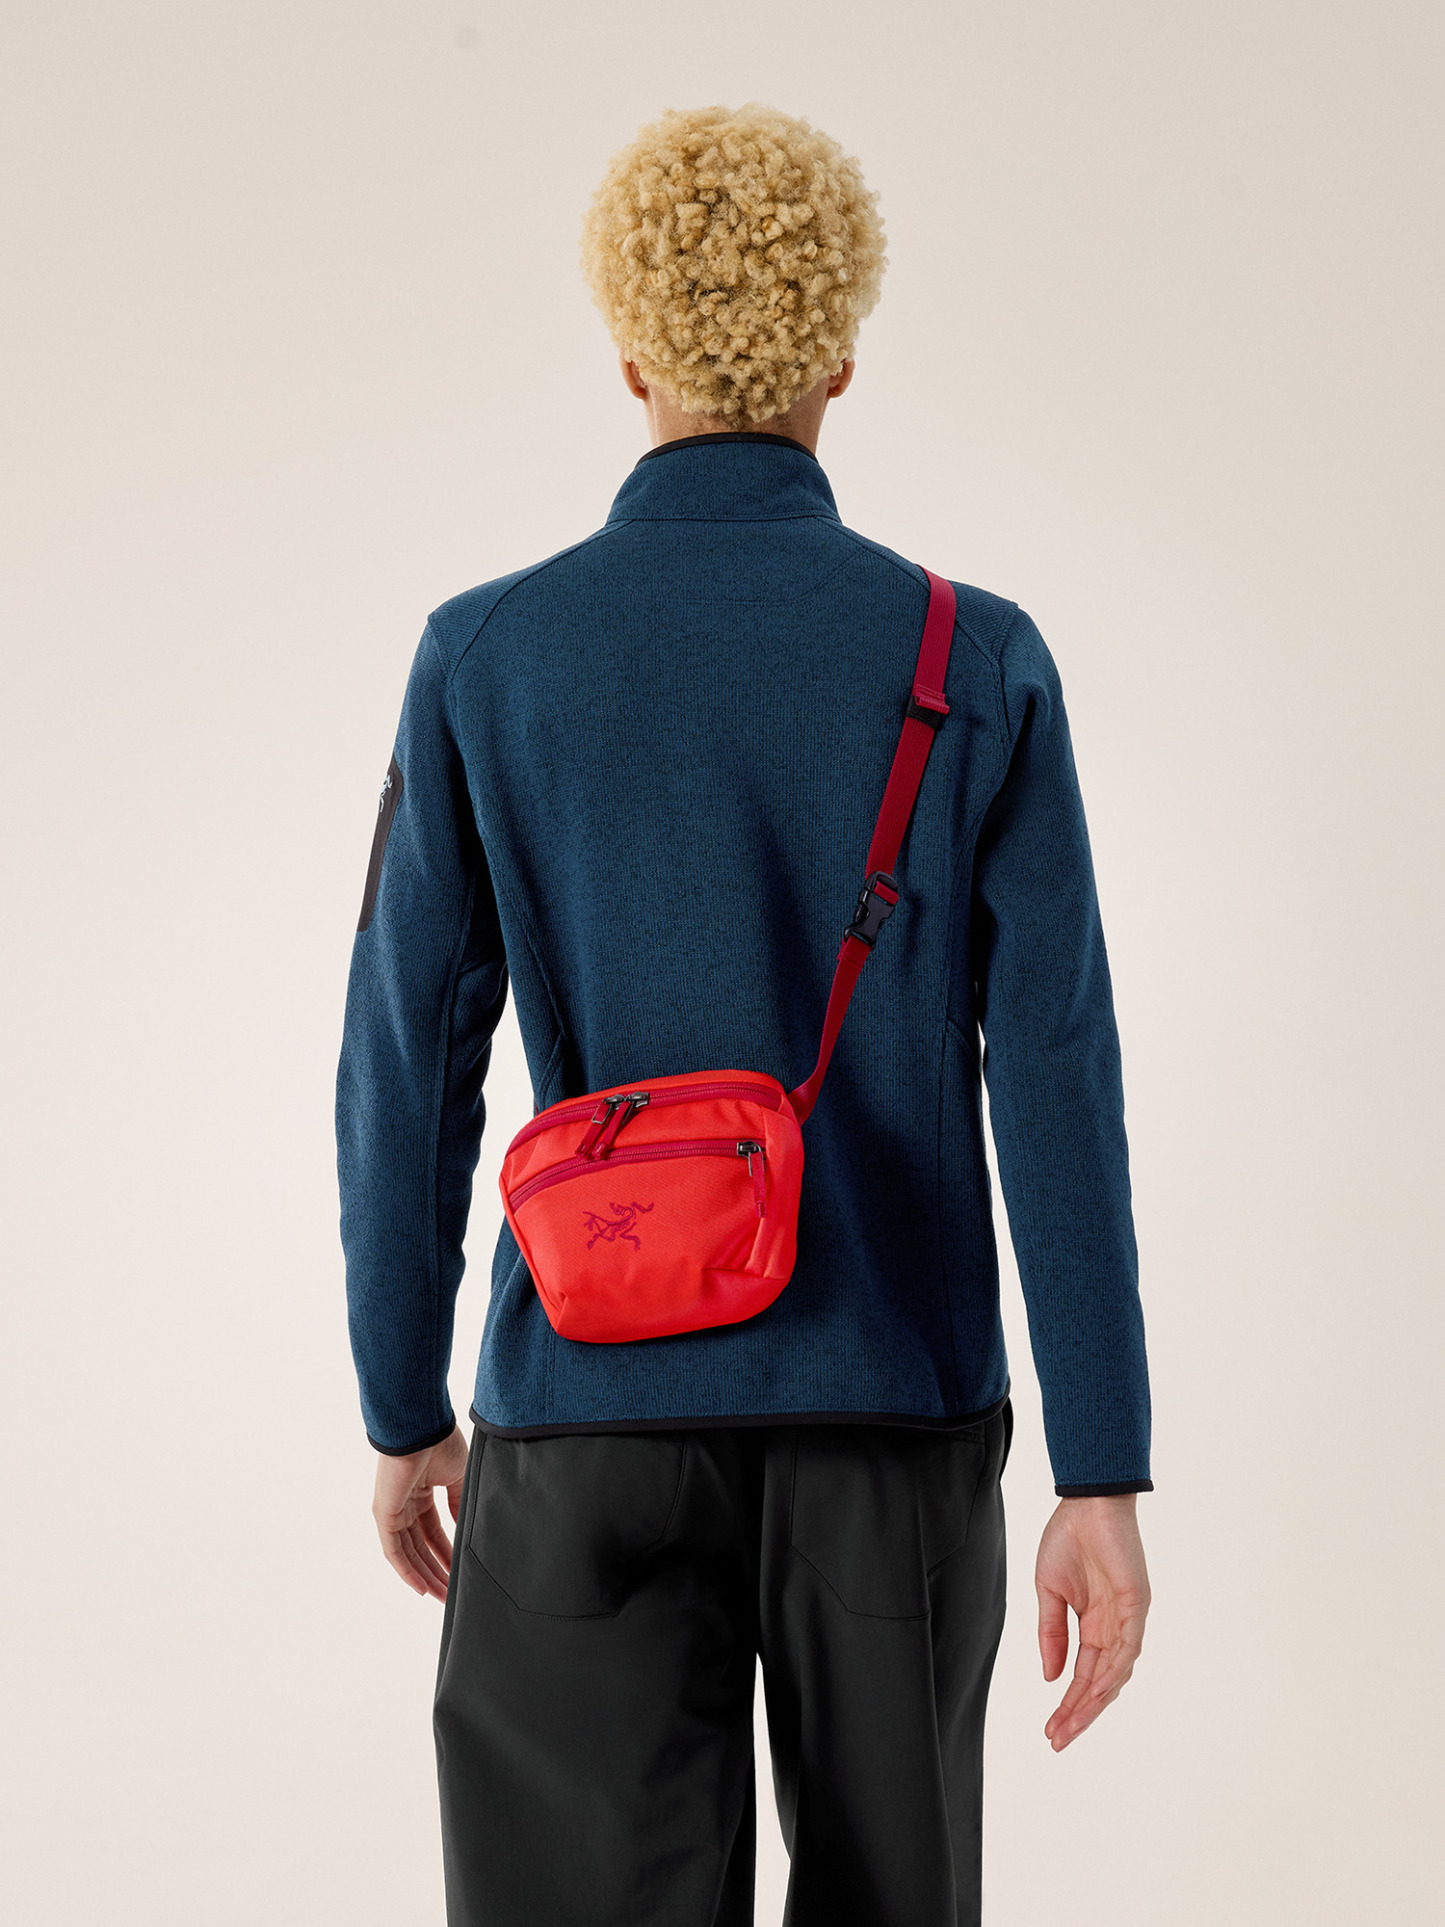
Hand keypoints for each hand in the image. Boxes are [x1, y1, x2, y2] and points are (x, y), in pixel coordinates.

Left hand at [372, 1426, 468, 1600]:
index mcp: (422, 1491)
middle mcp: (405, 1503)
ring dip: (425, 1575)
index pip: (434, 1530)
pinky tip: (422, 1588)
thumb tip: (466, 1528)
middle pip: (421, 1546)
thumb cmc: (440, 1443)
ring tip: (443, 1596)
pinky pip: (394, 1551)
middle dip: (437, 1570)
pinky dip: (407, 1571)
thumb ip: (460, 1504)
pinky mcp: (384, 1514)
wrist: (422, 1427)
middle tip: (453, 1592)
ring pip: (409, 1553)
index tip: (461, 1570)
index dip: (448, 1552)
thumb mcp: (459, 1477)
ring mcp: (393, 1510)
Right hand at [1035, 1493, 1150, 1750]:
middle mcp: (1114, 1629)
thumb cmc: (1068, 1538)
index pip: (1083, 1676)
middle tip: (1058, 1741)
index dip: (1068, 1704)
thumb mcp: (1048, 1591)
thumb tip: (1050, 1676)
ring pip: (1116, 1673)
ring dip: (1094, 1701)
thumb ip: (1052, 1633)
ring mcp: (1127, 1619)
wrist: (1086, 1501)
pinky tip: (1096, 1690)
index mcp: (1093, 1625)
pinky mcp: (1136, 1604)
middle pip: (1100, 1684)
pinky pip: (1128, 1646)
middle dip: (1079, 1714)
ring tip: (1072, 1725)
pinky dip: (1114, 1670)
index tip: (1050, 1731)